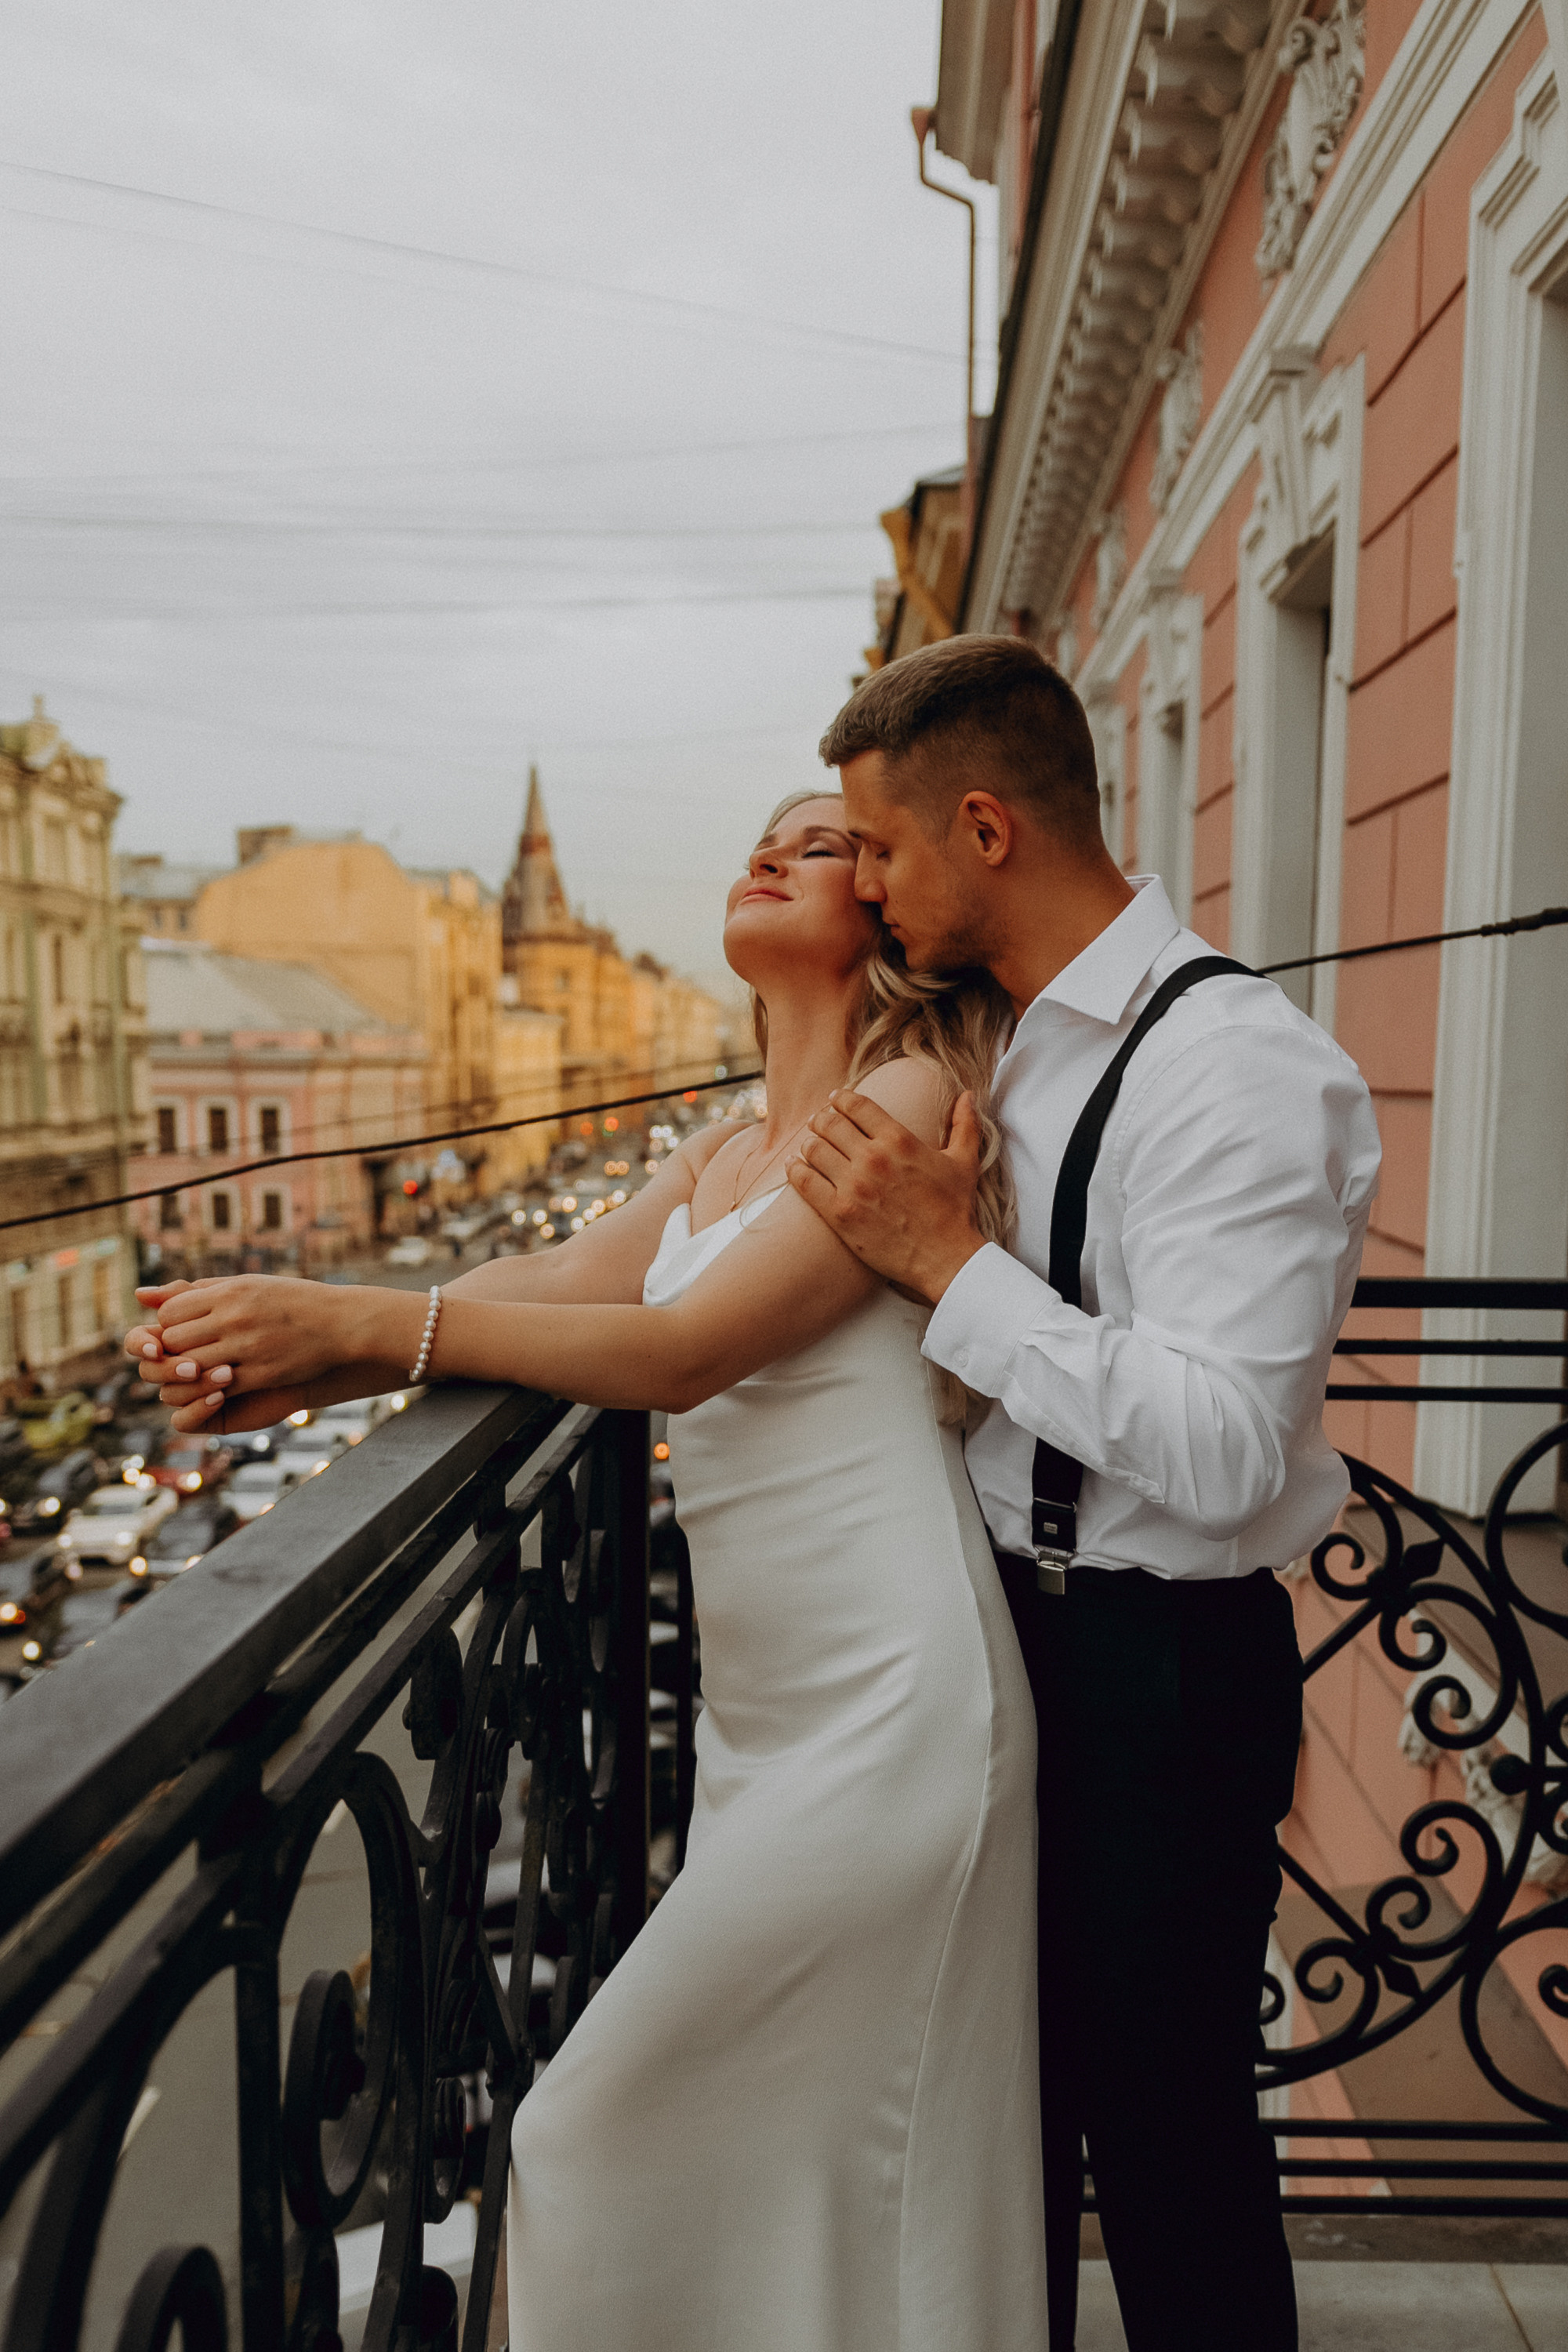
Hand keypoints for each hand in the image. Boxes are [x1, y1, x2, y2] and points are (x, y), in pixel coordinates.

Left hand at [142, 1275, 389, 1406]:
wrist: (341, 1324)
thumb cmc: (289, 1301)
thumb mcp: (244, 1285)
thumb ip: (194, 1290)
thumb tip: (139, 1296)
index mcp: (230, 1292)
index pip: (170, 1313)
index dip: (167, 1325)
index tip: (181, 1330)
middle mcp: (236, 1318)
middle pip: (174, 1341)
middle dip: (173, 1351)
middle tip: (184, 1353)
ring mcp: (249, 1348)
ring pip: (192, 1368)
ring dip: (190, 1373)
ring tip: (200, 1369)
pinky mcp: (263, 1374)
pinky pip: (220, 1388)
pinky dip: (212, 1390)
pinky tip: (221, 1384)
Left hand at [786, 1088, 987, 1303]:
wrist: (945, 1258)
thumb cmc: (954, 1210)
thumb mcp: (965, 1163)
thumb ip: (964, 1125)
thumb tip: (967, 1095)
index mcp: (899, 1140)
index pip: (857, 1105)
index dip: (841, 1098)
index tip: (835, 1099)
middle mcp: (873, 1158)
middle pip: (830, 1123)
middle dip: (821, 1118)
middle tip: (819, 1122)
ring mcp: (853, 1186)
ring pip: (814, 1148)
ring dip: (809, 1142)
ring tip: (810, 1144)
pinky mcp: (839, 1213)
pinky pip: (805, 1182)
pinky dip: (796, 1169)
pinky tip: (795, 1166)